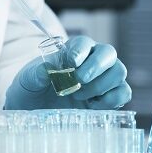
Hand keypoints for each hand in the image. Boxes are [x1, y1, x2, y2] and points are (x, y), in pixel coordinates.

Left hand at [4, 36, 131, 109]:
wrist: (36, 109)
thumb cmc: (32, 89)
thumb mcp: (27, 80)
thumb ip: (36, 74)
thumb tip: (48, 69)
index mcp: (73, 51)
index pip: (84, 42)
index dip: (81, 51)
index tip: (71, 63)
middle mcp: (92, 61)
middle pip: (108, 53)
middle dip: (95, 66)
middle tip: (79, 80)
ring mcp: (103, 79)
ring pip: (119, 72)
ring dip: (101, 85)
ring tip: (79, 96)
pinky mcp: (109, 97)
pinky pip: (123, 93)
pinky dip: (111, 100)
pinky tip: (92, 106)